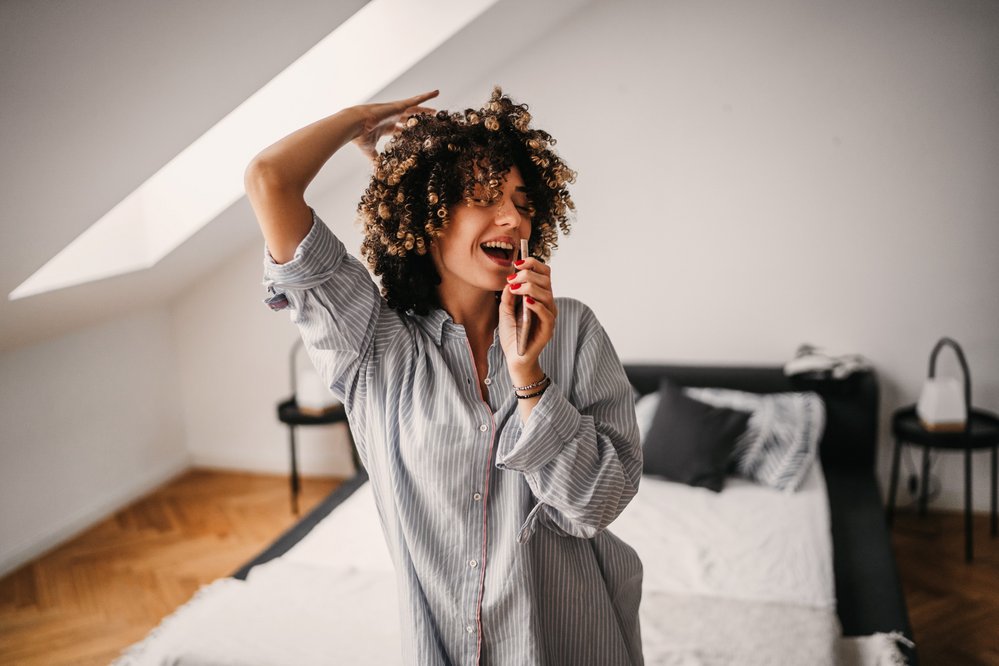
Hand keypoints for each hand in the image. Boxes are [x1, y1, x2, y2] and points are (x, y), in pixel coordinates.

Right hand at [350, 89, 439, 160]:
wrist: (355, 124)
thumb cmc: (359, 136)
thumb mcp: (370, 150)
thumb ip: (375, 159)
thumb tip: (377, 170)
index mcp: (385, 127)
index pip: (400, 129)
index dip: (408, 131)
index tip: (415, 133)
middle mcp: (391, 118)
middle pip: (409, 118)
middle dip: (418, 119)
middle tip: (428, 121)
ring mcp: (395, 111)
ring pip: (414, 109)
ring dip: (425, 109)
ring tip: (435, 112)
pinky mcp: (399, 106)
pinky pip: (416, 100)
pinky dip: (426, 96)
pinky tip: (436, 93)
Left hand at [498, 257, 557, 374]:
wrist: (514, 357)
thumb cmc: (512, 334)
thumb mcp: (504, 311)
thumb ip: (508, 296)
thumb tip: (510, 281)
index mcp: (540, 297)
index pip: (544, 274)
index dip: (533, 264)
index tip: (517, 264)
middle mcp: (547, 304)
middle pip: (546, 280)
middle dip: (528, 275)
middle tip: (512, 278)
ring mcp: (549, 317)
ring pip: (547, 294)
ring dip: (530, 287)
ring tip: (515, 289)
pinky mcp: (548, 330)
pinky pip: (547, 314)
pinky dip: (537, 305)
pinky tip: (526, 301)